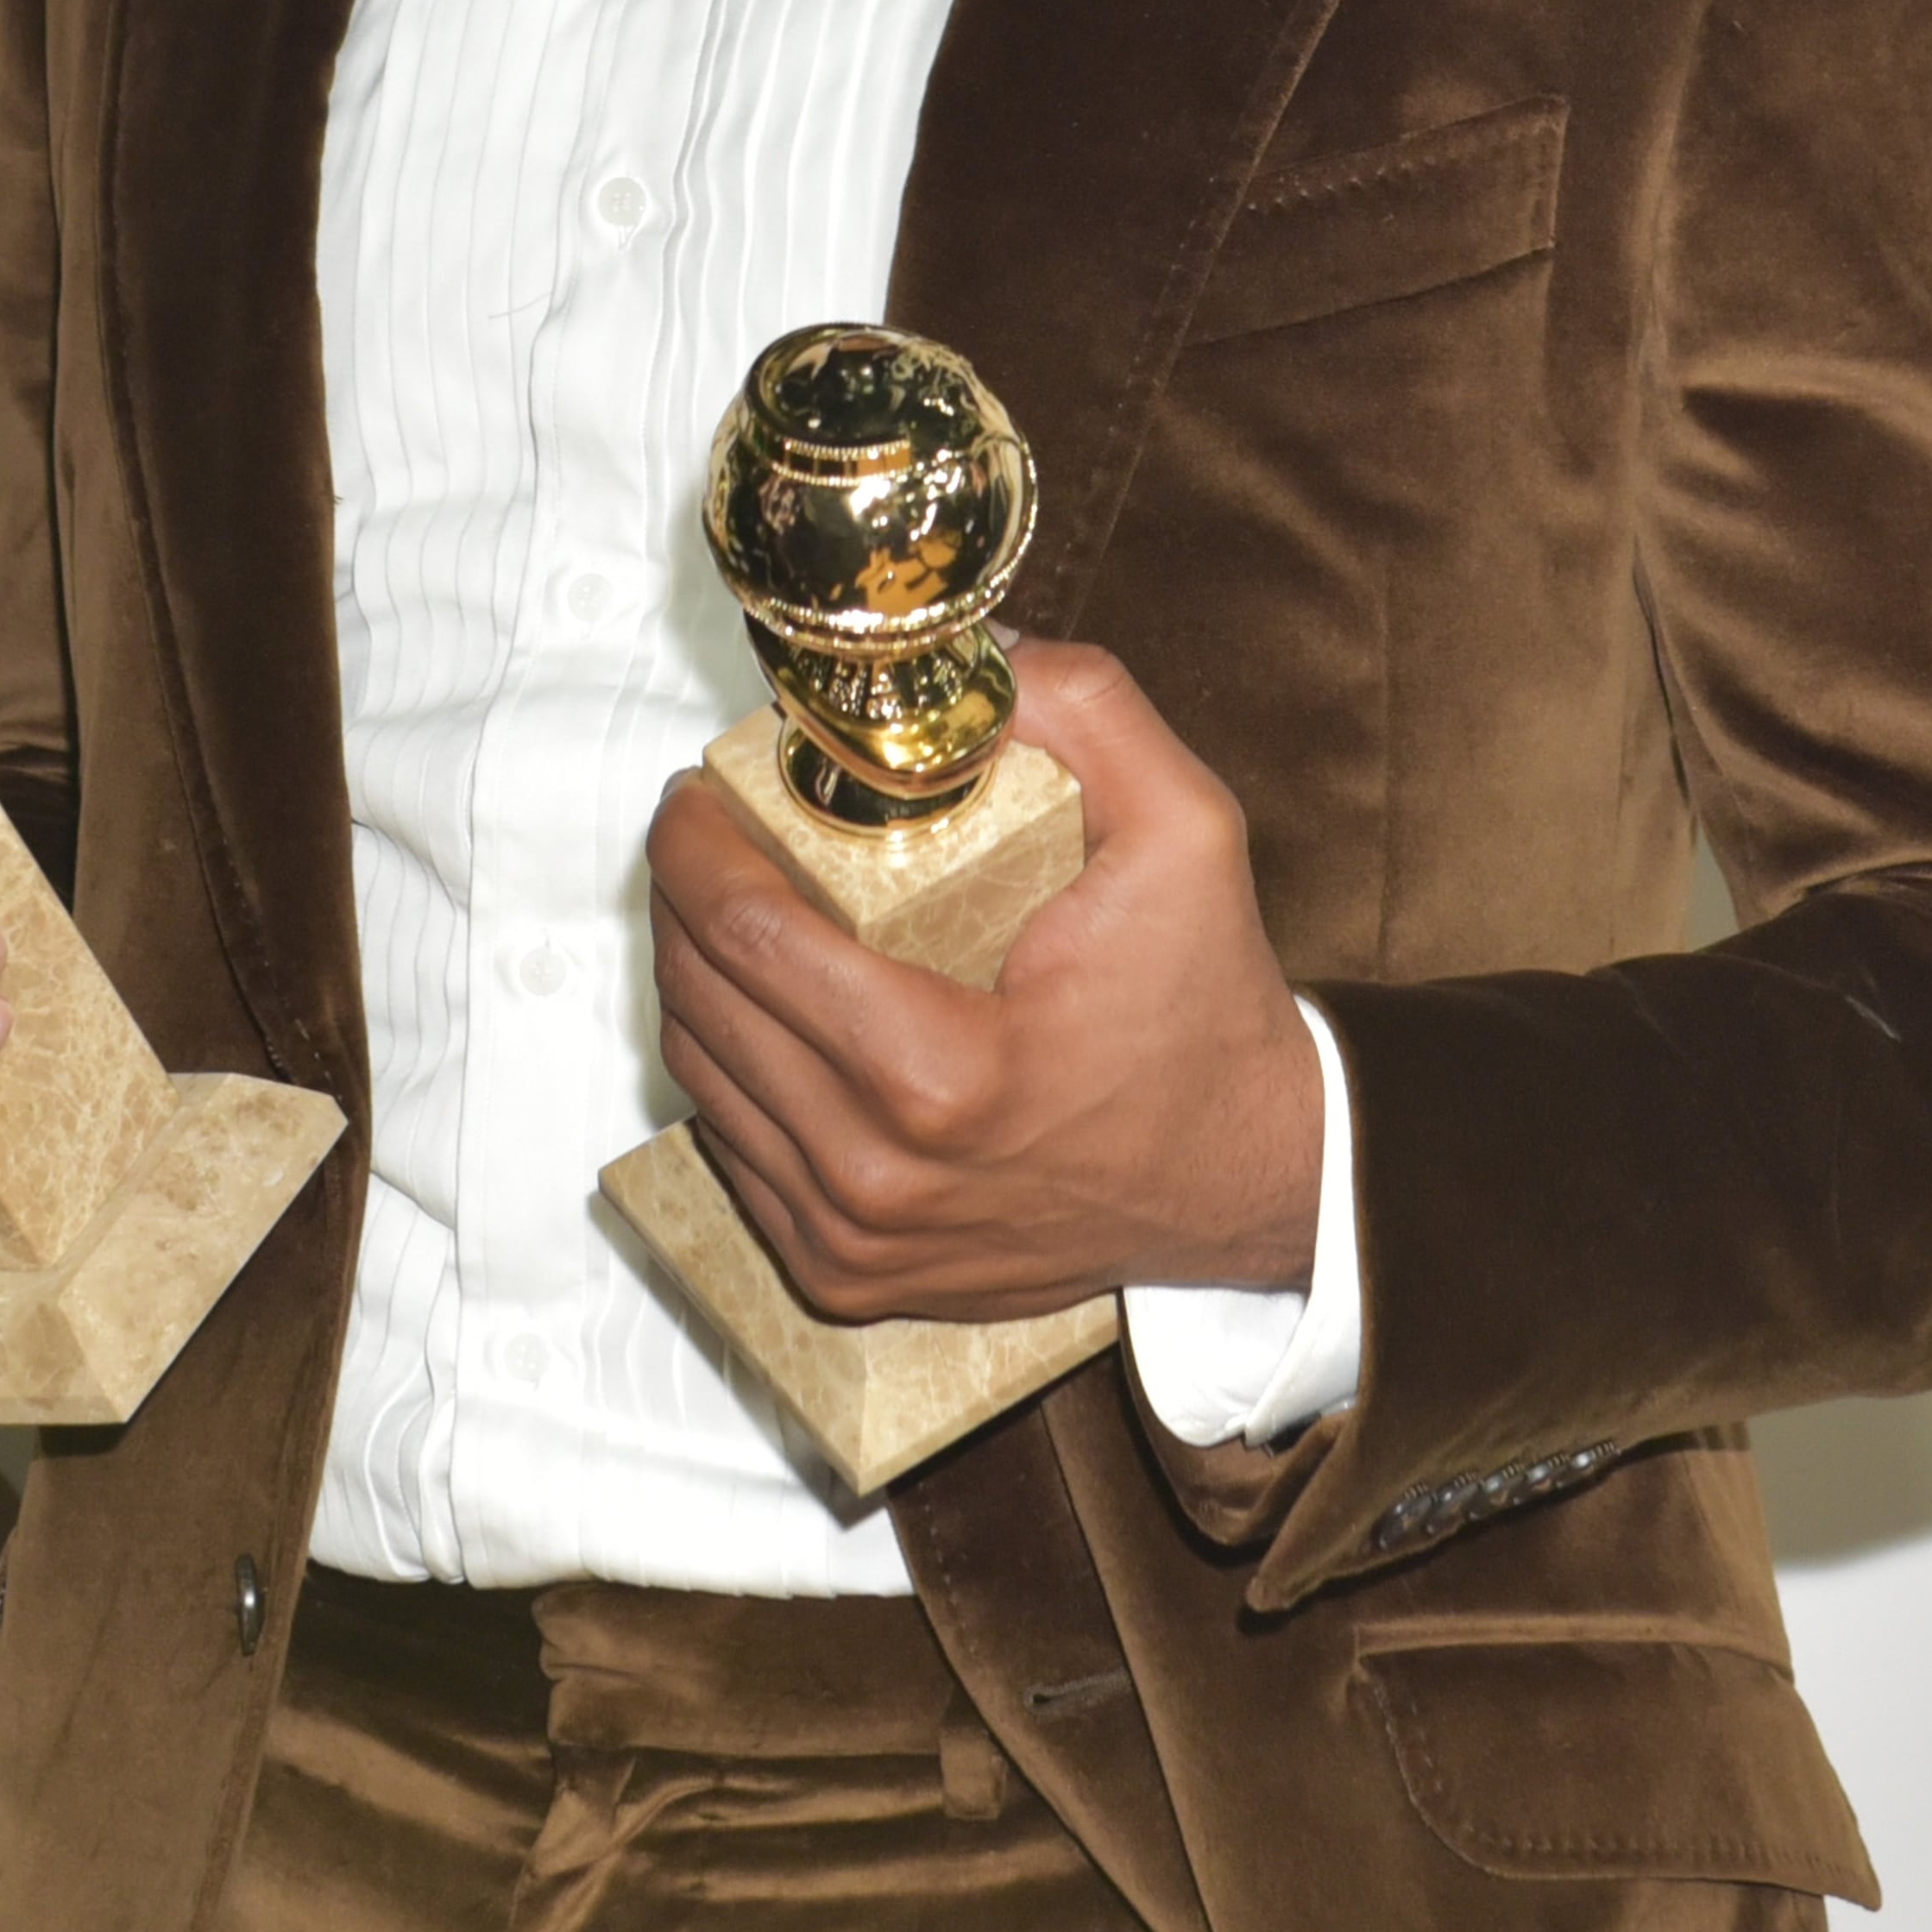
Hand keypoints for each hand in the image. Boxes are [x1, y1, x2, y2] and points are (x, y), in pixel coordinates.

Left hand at [645, 640, 1324, 1324]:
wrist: (1248, 1179)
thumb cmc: (1209, 1008)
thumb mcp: (1186, 829)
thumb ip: (1087, 709)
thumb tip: (969, 653)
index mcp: (939, 1074)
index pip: (746, 937)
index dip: (694, 845)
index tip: (696, 790)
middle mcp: (877, 1176)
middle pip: (703, 1004)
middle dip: (683, 898)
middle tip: (711, 829)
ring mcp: (854, 1242)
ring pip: (702, 1080)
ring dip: (695, 979)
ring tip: (730, 902)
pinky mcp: (851, 1278)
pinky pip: (734, 1153)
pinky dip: (730, 1070)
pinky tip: (765, 1005)